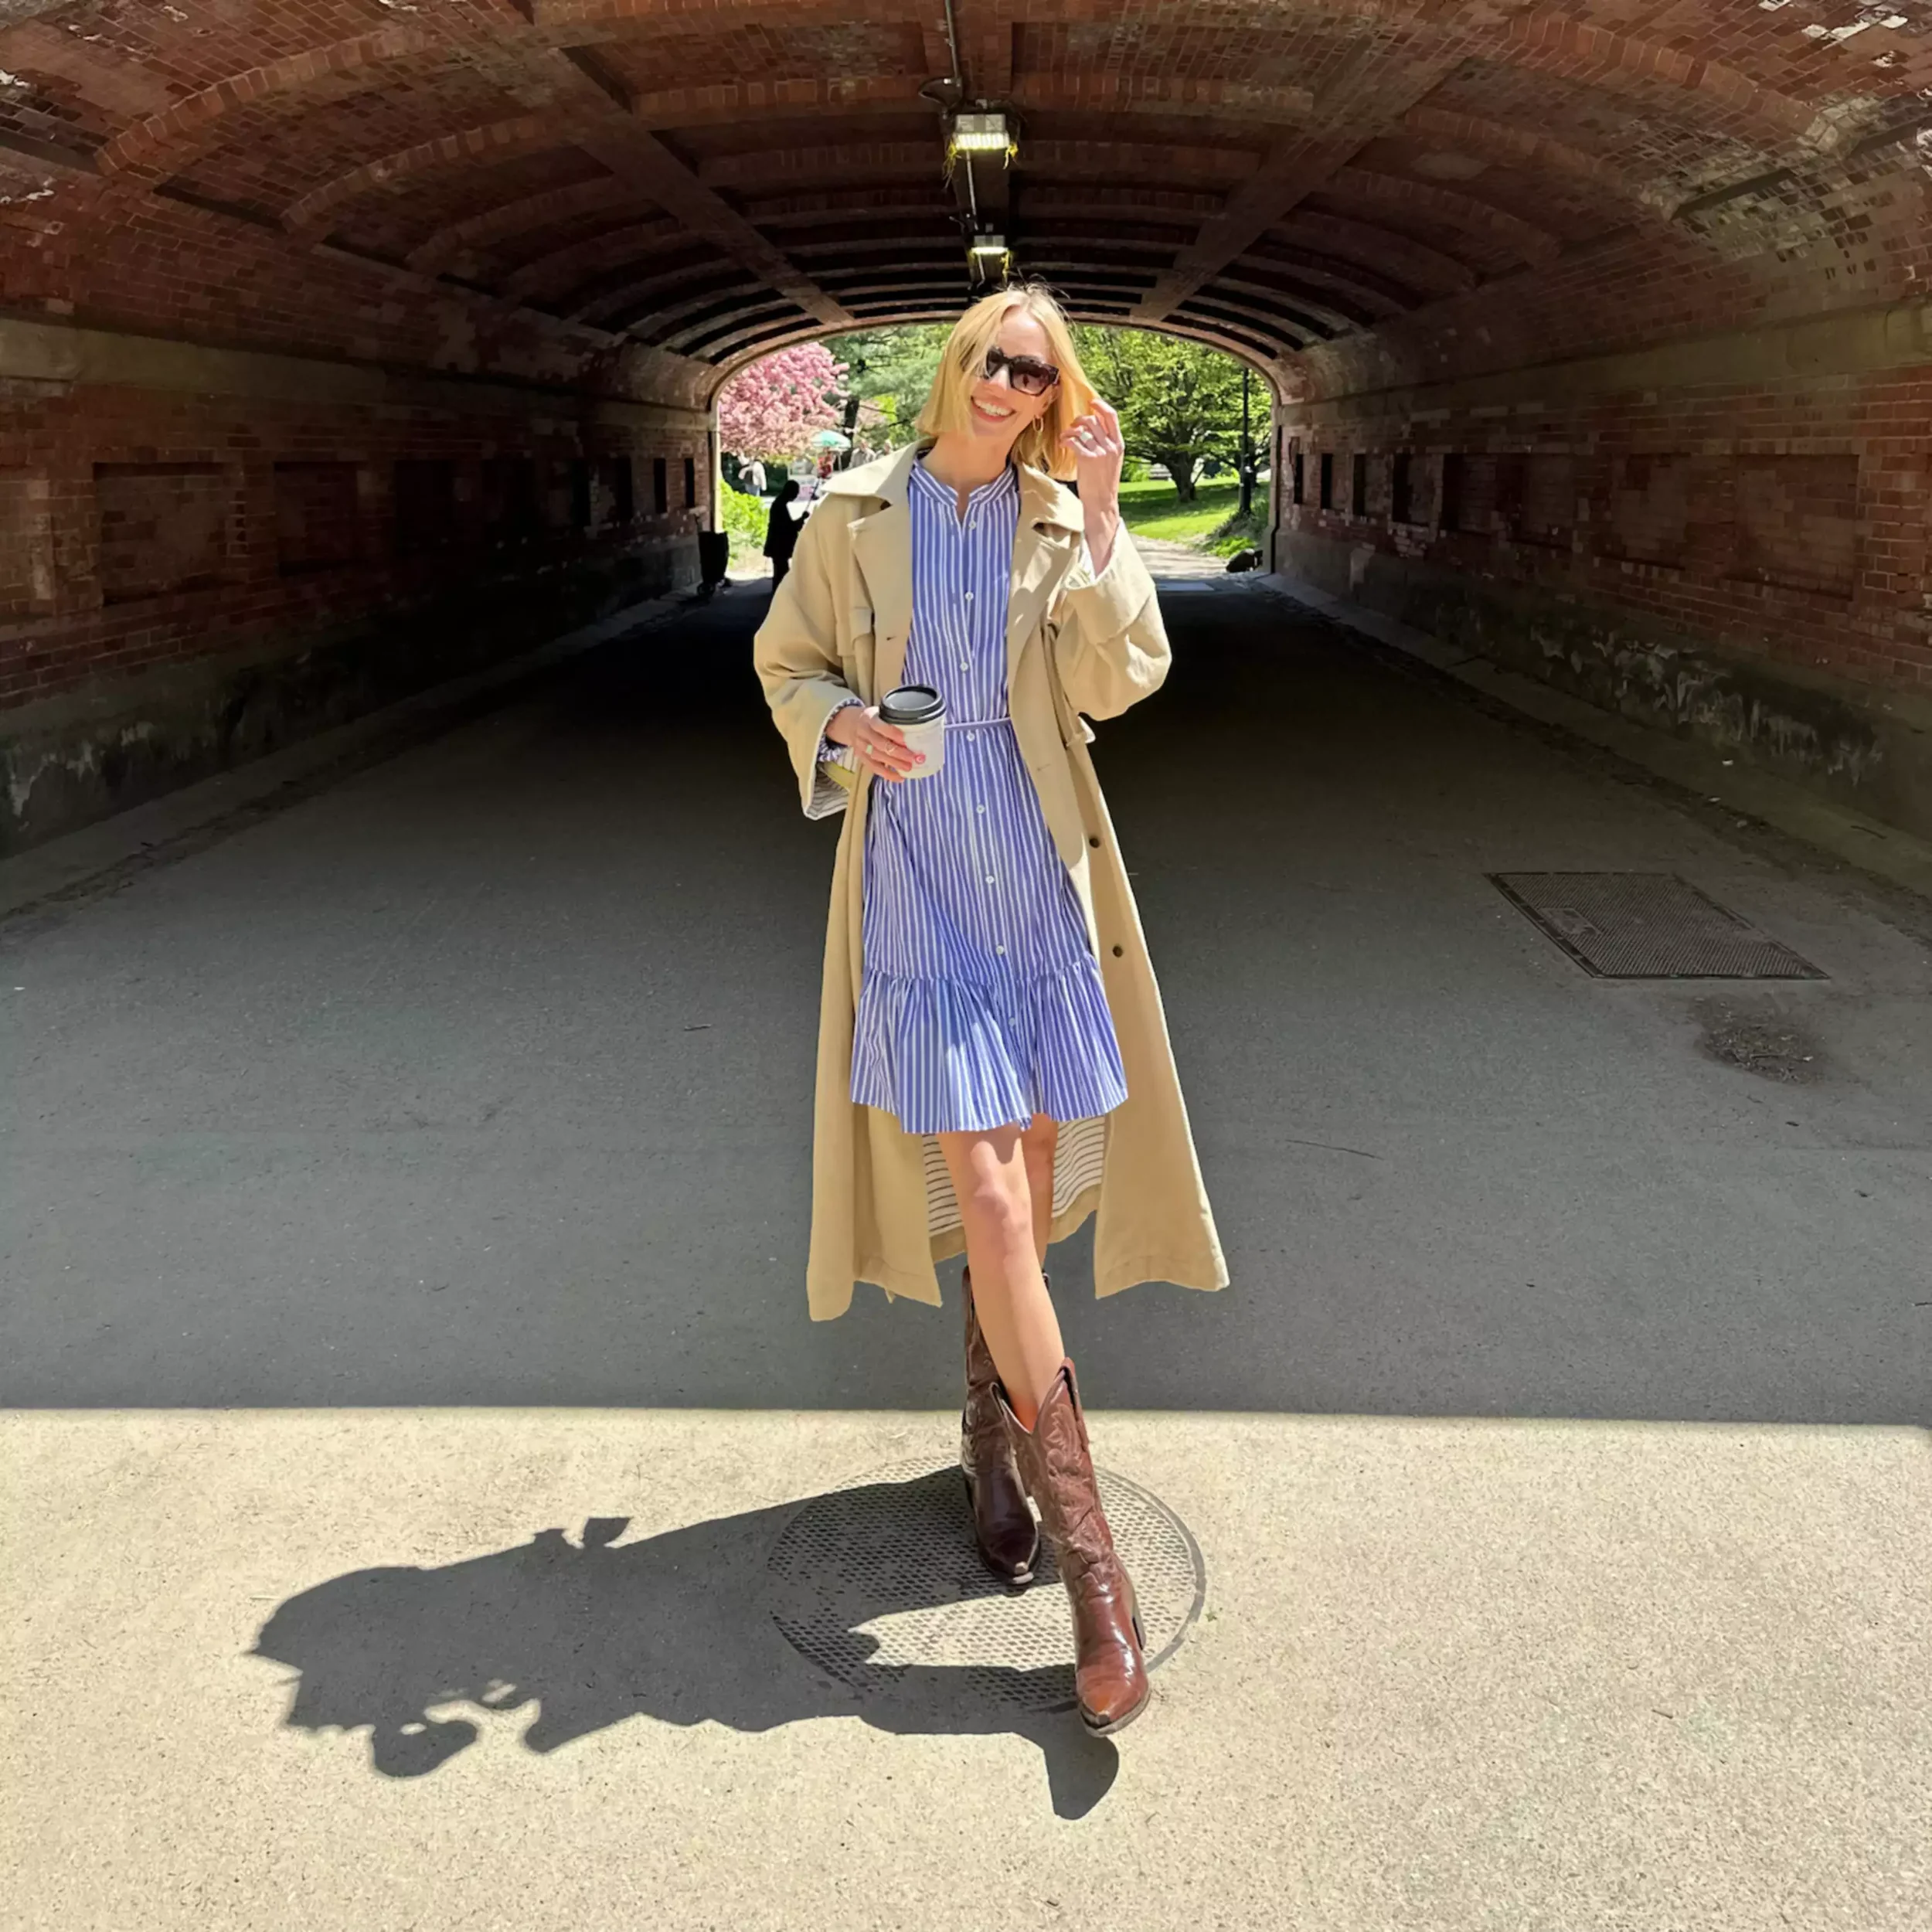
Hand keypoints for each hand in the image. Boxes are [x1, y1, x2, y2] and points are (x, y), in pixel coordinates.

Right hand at [825, 702, 921, 781]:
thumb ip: (894, 720)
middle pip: (880, 744)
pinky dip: (887, 774)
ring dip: (894, 764)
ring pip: (877, 757)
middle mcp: (863, 732)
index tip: (905, 739)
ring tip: (909, 768)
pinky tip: (899, 777)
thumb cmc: (873, 719)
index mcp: (869, 718)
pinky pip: (874, 768)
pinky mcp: (861, 758)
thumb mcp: (881, 713)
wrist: (851, 724)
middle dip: (898, 752)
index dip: (892, 733)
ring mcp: (861, 746)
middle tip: (914, 757)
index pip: (879, 726)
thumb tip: (920, 727)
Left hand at [1062, 396, 1123, 570]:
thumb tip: (1093, 428)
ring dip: (1069, 430)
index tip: (1090, 402)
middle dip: (1079, 419)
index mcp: (1119, 444)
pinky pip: (1073, 440)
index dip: (1100, 405)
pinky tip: (1062, 444)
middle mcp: (1110, 446)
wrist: (1102, 502)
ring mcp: (1100, 452)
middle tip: (1073, 426)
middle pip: (1093, 420)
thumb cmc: (1104, 483)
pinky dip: (1065, 439)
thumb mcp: (1112, 461)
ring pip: (1082, 429)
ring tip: (1065, 437)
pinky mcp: (1087, 459)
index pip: (1112, 416)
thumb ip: (1106, 444)